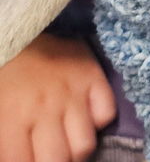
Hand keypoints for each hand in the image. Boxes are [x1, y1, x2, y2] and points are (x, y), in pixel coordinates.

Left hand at [0, 33, 116, 161]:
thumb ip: (7, 142)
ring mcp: (73, 91)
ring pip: (86, 143)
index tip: (33, 160)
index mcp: (13, 118)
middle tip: (51, 156)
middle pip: (60, 160)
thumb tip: (21, 157)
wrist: (17, 33)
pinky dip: (98, 120)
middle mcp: (46, 108)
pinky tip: (85, 115)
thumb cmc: (3, 79)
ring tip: (68, 143)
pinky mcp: (93, 75)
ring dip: (76, 149)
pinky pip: (106, 112)